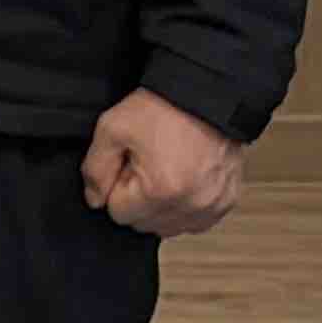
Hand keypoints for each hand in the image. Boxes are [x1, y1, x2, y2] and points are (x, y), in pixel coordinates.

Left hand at [84, 88, 245, 241]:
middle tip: (146, 165)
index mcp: (160, 191)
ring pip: (169, 226)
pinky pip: (195, 221)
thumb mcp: (112, 129)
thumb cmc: (162, 109)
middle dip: (137, 199)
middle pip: (144, 224)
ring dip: (161, 206)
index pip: (118, 213)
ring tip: (166, 170)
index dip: (117, 186)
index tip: (128, 164)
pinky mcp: (227, 202)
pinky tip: (183, 179)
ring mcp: (212, 206)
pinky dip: (185, 207)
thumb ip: (95, 170)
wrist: (206, 96)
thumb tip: (95, 201)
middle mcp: (191, 205)